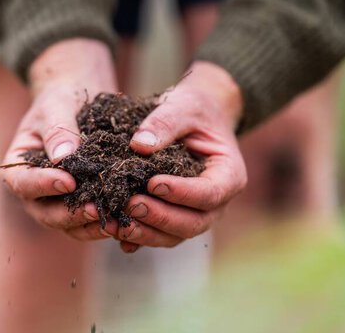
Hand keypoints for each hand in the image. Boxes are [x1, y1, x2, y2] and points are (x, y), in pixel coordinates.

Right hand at [0, 38, 119, 239]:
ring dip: (93, 225)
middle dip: (72, 214)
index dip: (44, 185)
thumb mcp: (56, 107)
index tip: (68, 181)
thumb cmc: (61, 99)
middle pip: (46, 213)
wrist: (80, 101)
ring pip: (71, 225)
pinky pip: (93, 220)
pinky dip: (109, 222)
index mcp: (18, 167)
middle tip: (96, 209)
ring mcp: (59, 202)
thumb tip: (63, 158)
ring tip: (117, 222)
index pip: (24, 183)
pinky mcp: (84, 204)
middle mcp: (36, 192)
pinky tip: (128, 220)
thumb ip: (57, 131)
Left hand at [115, 61, 247, 251]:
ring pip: (175, 235)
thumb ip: (165, 122)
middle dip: (161, 217)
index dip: (182, 193)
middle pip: (193, 222)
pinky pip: (158, 234)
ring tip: (117, 223)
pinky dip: (138, 238)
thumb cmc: (195, 109)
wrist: (196, 117)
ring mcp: (195, 212)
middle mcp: (216, 201)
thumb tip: (139, 145)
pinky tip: (115, 232)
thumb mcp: (184, 106)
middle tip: (131, 204)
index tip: (153, 183)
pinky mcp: (173, 216)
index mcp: (228, 174)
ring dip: (146, 233)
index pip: (210, 193)